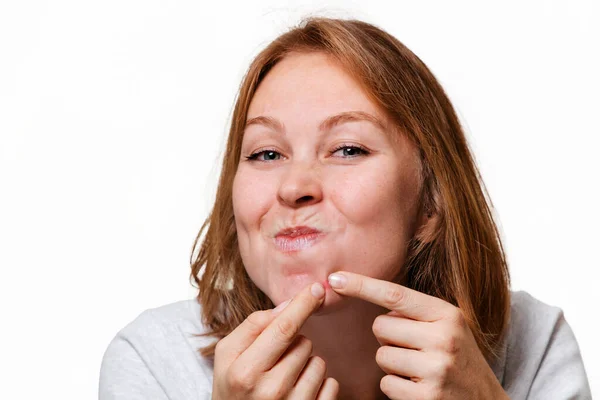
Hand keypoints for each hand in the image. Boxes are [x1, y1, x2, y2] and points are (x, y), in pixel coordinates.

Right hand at [212, 282, 339, 399]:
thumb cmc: (232, 386)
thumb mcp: (227, 355)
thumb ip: (253, 326)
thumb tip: (288, 305)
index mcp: (245, 371)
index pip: (284, 328)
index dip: (303, 304)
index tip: (317, 289)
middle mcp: (270, 391)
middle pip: (304, 342)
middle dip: (294, 343)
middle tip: (274, 360)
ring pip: (319, 362)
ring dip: (306, 363)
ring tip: (284, 377)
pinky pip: (331, 384)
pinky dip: (320, 383)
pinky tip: (299, 391)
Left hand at [327, 271, 507, 399]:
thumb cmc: (459, 358)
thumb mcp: (448, 326)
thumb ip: (416, 312)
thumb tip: (366, 293)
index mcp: (447, 314)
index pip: (394, 294)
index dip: (361, 285)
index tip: (335, 278)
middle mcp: (444, 338)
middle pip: (380, 327)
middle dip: (387, 339)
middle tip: (413, 348)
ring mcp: (436, 369)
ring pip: (380, 357)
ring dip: (392, 364)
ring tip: (418, 368)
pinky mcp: (427, 396)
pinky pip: (386, 384)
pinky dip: (395, 387)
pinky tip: (418, 387)